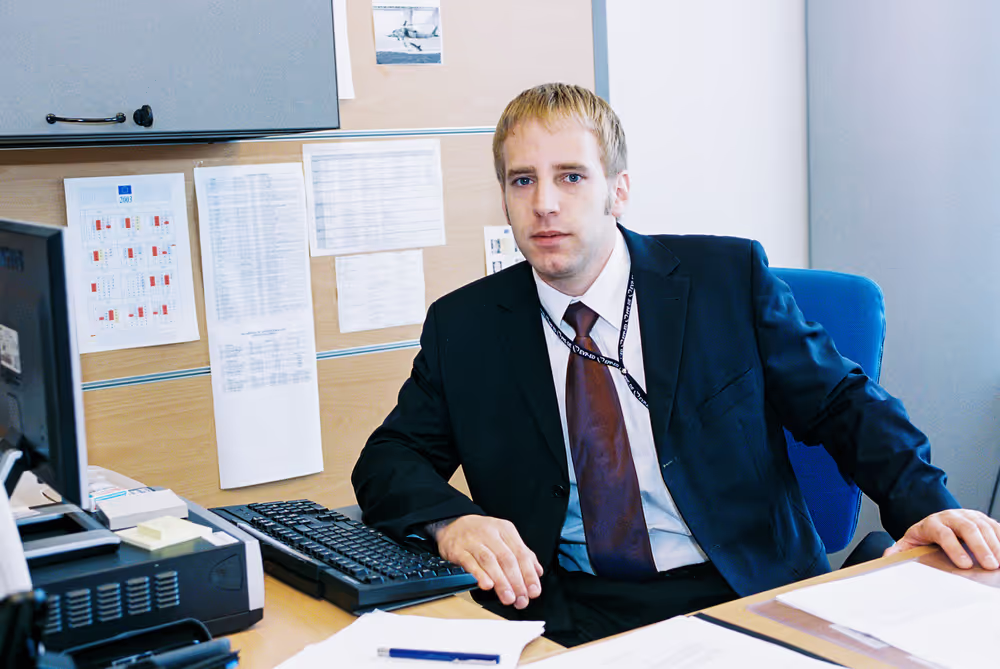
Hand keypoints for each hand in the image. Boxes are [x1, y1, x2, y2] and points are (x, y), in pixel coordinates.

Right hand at [433, 515, 543, 609]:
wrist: (453, 525)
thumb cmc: (481, 534)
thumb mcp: (504, 537)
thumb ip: (522, 553)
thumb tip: (537, 572)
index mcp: (505, 530)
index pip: (521, 553)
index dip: (529, 574)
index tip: (533, 591)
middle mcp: (490, 533)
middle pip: (507, 559)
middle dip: (516, 582)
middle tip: (521, 599)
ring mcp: (473, 541)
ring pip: (490, 561)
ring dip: (501, 582)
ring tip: (508, 597)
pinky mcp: (458, 549)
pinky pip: (470, 562)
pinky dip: (479, 574)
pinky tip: (487, 585)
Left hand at [884, 509, 999, 568]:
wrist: (935, 521)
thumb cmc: (925, 536)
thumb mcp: (909, 543)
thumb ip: (899, 550)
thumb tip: (888, 556)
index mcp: (932, 523)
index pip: (943, 533)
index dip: (954, 548)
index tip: (965, 564)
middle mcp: (951, 516)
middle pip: (967, 528)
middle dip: (980, 547)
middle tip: (990, 565)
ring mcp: (968, 515)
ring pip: (983, 526)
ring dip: (995, 544)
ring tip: (999, 562)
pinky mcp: (982, 518)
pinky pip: (995, 526)